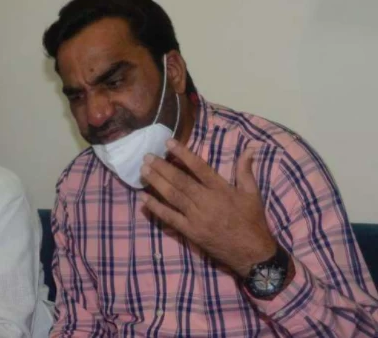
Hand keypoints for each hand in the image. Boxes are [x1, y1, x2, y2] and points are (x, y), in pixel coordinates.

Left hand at [140, 139, 276, 277]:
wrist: (251, 253)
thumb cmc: (252, 221)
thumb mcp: (252, 193)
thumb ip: (246, 170)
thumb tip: (249, 148)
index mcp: (221, 190)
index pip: (199, 167)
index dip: (183, 154)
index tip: (168, 143)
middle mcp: (207, 201)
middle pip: (180, 181)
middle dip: (162, 167)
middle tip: (147, 156)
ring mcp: (196, 217)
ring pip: (172, 196)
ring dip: (156, 183)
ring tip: (143, 171)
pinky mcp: (190, 231)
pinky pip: (169, 217)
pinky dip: (155, 207)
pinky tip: (143, 198)